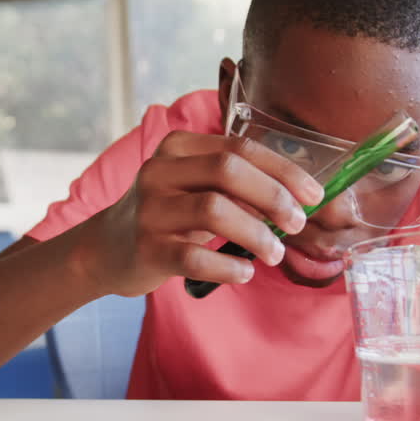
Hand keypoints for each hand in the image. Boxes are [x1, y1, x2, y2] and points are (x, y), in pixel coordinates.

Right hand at [77, 131, 324, 297]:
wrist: (106, 249)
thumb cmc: (167, 215)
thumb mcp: (192, 185)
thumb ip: (235, 182)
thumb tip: (299, 196)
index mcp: (177, 147)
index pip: (239, 148)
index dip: (283, 170)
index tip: (313, 195)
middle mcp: (159, 171)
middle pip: (227, 171)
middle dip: (273, 197)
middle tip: (297, 223)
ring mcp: (150, 210)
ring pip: (213, 210)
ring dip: (255, 234)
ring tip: (273, 254)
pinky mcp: (146, 248)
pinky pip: (194, 257)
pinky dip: (228, 267)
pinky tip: (244, 273)